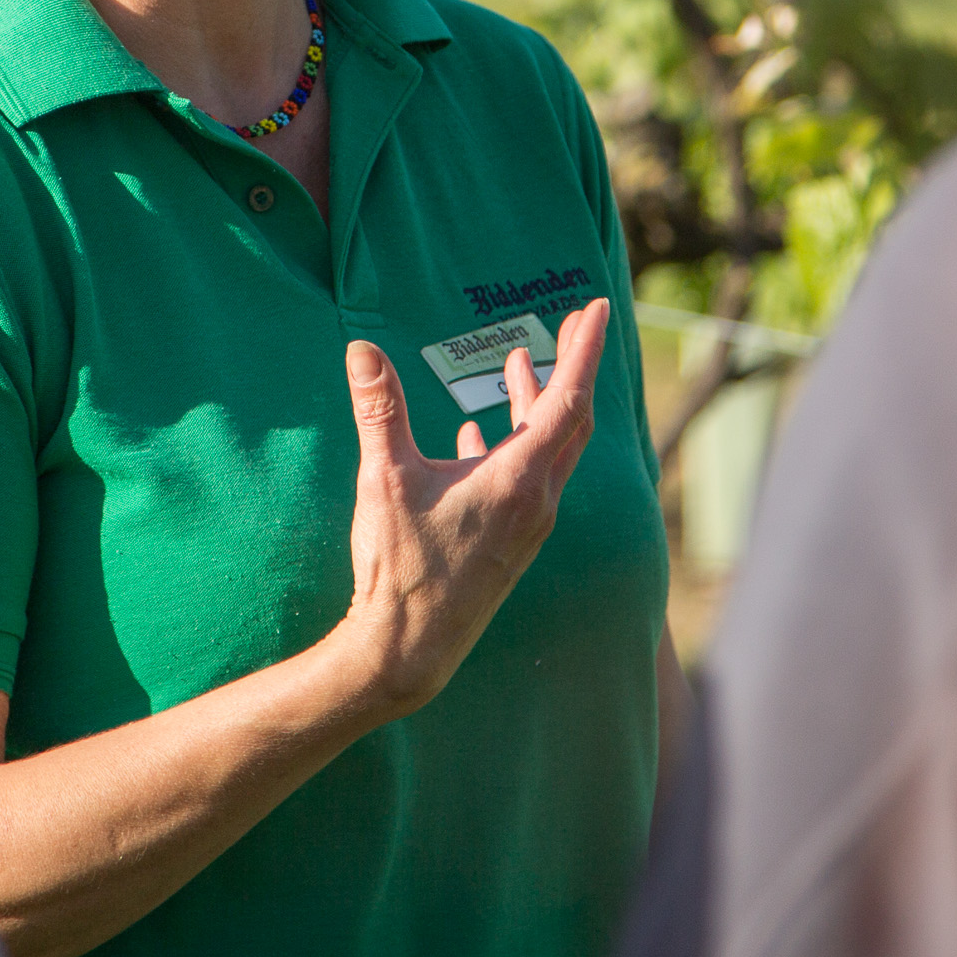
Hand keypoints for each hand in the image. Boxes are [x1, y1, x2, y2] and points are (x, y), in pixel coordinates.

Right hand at [329, 297, 608, 724]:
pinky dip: (511, 446)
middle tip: (571, 325)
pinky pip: (526, 481)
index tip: (594, 309)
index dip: (582, 349)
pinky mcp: (510, 543)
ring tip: (517, 368)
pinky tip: (474, 438)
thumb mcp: (387, 481)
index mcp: (518, 480)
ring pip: (549, 452)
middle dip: (571, 368)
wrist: (411, 648)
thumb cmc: (402, 568)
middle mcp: (536, 502)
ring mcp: (527, 526)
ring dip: (539, 406)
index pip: (568, 399)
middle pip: (570, 421)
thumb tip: (363, 349)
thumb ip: (380, 411)